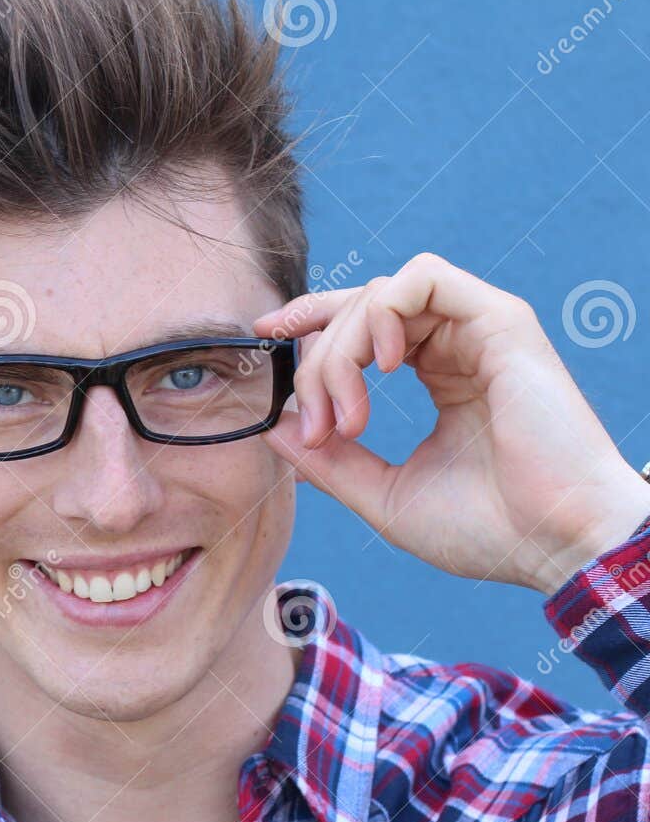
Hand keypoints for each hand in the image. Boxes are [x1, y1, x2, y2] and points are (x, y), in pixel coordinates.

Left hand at [252, 253, 649, 594]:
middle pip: (357, 309)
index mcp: (438, 374)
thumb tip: (273, 426)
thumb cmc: (487, 529)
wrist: (556, 543)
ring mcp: (480, 329)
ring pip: (379, 294)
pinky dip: (382, 311)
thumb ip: (329, 461)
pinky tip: (380, 365)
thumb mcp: (384, 495)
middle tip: (319, 428)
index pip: (360, 324)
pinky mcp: (501, 321)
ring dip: (342, 349)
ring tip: (349, 415)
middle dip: (317, 364)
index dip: (308, 322)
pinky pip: (422, 278)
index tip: (264, 336)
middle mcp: (458, 344)